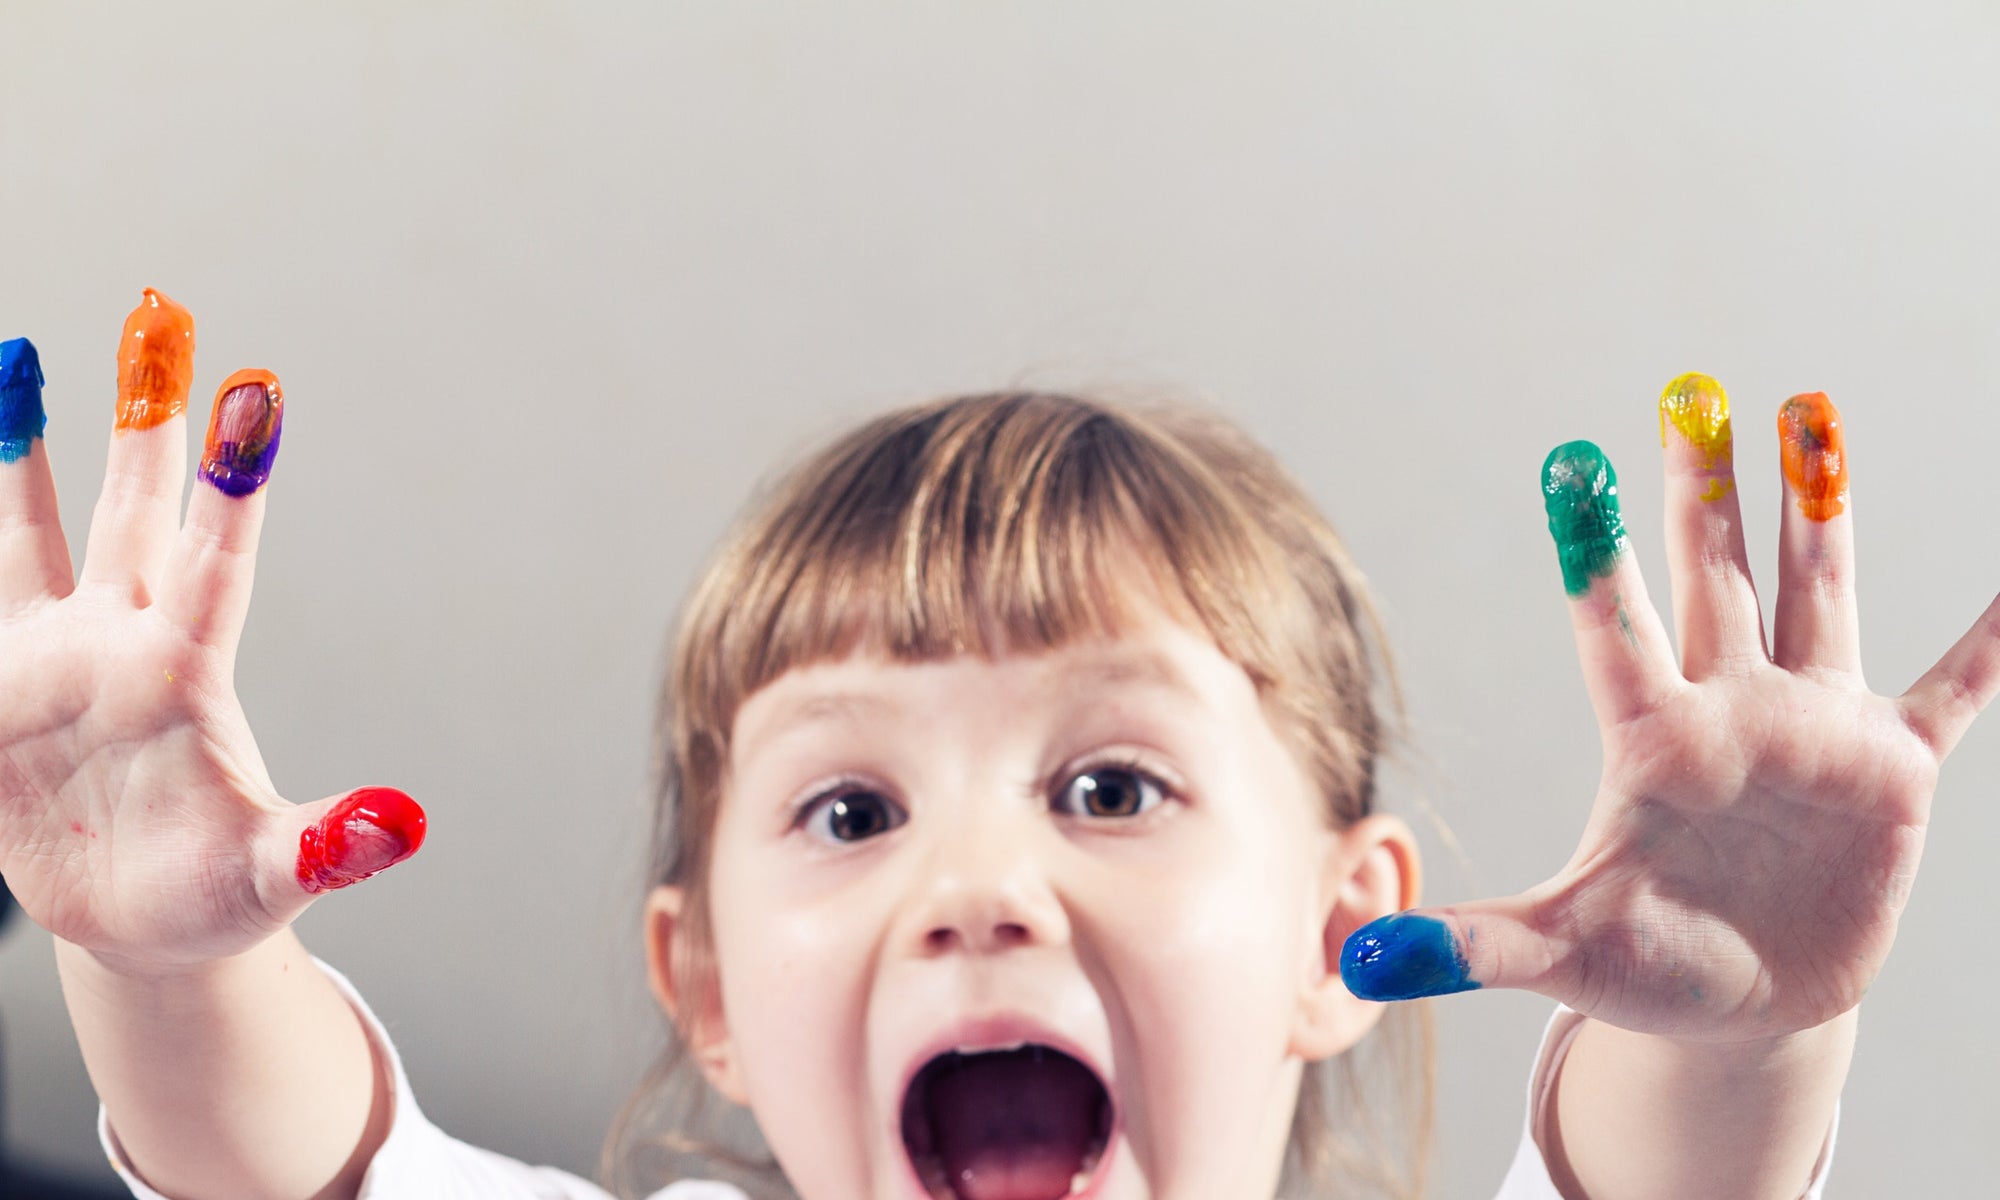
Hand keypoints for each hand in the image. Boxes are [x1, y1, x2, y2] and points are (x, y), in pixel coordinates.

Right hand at [0, 296, 421, 976]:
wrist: (141, 921)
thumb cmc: (219, 894)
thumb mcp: (275, 876)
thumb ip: (329, 848)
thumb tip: (403, 823)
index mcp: (190, 674)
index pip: (218, 562)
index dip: (236, 485)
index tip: (258, 395)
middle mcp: (127, 642)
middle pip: (139, 509)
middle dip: (148, 419)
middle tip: (161, 310)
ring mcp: (59, 656)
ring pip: (39, 529)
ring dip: (29, 448)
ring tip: (22, 354)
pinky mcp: (2, 686)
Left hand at [1341, 374, 1999, 1041]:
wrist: (1744, 1005)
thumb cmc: (1645, 967)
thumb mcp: (1564, 954)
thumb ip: (1477, 945)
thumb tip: (1366, 956)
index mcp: (1652, 743)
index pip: (1615, 633)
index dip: (1595, 557)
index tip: (1568, 465)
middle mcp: (1729, 711)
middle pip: (1713, 578)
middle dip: (1704, 488)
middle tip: (1692, 389)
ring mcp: (1810, 728)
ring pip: (1813, 593)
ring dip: (1819, 510)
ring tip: (1812, 409)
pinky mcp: (1888, 770)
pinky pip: (1953, 691)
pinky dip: (1991, 644)